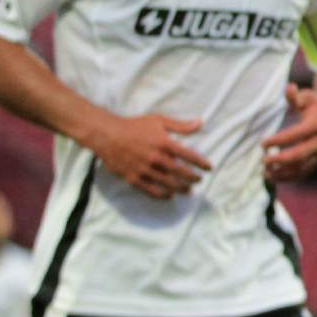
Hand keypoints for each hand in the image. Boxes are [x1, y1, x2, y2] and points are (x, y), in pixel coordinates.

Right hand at [86, 114, 210, 199]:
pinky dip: (163, 195)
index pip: (189, 156)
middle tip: (199, 180)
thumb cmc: (134, 126)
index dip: (201, 163)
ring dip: (181, 188)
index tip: (209, 168)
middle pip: (181, 173)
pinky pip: (151, 191)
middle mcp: (156, 158)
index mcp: (164, 143)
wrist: (108, 135)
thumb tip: (200, 123)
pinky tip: (170, 195)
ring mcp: (145, 170)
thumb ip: (180, 125)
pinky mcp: (134, 179)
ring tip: (188, 190)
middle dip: (193, 178)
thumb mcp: (158, 120)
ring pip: (168, 184)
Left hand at [262, 83, 316, 181]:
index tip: (263, 143)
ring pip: (301, 168)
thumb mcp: (308, 96)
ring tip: (265, 172)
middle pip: (300, 155)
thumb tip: (288, 88)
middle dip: (280, 160)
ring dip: (282, 173)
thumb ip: (295, 96)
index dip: (278, 140)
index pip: (296, 135)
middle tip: (263, 160)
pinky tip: (274, 177)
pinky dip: (289, 178)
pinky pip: (304, 173)